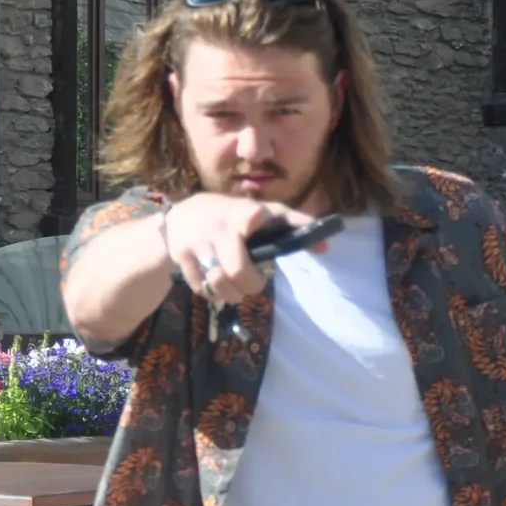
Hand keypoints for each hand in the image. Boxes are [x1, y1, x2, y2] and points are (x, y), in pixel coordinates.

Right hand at [158, 193, 305, 304]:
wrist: (179, 218)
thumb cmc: (231, 215)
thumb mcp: (259, 212)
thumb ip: (290, 226)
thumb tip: (326, 248)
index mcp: (243, 213)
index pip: (251, 216)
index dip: (254, 221)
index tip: (256, 221)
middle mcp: (219, 228)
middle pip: (236, 270)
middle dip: (250, 285)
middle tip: (253, 284)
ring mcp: (198, 244)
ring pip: (218, 284)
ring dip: (232, 294)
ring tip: (235, 289)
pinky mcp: (181, 258)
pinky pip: (201, 288)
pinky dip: (212, 293)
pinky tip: (215, 283)